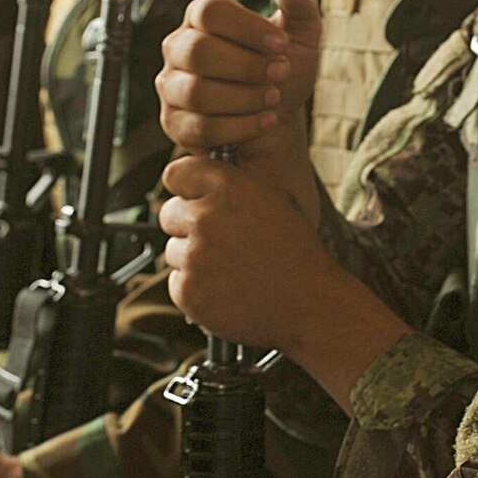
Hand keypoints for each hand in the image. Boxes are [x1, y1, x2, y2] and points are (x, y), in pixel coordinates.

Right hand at [157, 0, 321, 207]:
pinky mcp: (174, 123)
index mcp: (202, 18)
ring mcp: (171, 87)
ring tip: (274, 98)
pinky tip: (267, 120)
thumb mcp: (301, 37)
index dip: (247, 27)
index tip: (282, 44)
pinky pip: (202, 127)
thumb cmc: (282, 70)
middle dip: (246, 66)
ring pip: (197, 93)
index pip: (210, 11)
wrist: (277, 116)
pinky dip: (242, 126)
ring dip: (245, 98)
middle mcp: (178, 48)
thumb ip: (301, 9)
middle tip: (281, 72)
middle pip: (198, 51)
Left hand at [159, 155, 350, 352]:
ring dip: (193, 258)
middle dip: (187, 224)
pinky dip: (196, 286)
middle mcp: (205, 218)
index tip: (195, 197)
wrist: (309, 304)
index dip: (186, 187)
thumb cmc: (295, 252)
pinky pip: (177, 282)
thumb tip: (200, 181)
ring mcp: (194, 257)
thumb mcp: (272, 198)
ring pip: (173, 250)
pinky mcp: (188, 291)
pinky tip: (225, 286)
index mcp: (227, 188)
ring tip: (230, 267)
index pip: (176, 174)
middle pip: (168, 213)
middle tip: (221, 240)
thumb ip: (231, 183)